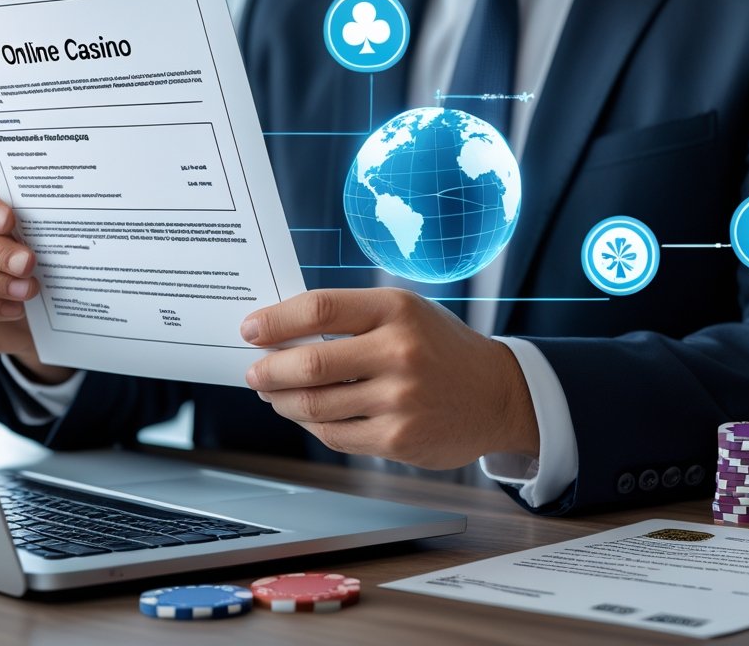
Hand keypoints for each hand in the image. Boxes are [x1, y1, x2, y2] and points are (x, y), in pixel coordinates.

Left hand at [241, 288, 538, 468]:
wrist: (499, 395)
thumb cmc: (439, 348)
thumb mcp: (405, 313)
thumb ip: (350, 318)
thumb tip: (280, 331)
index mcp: (396, 310)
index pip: (319, 309)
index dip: (275, 321)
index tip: (250, 330)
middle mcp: (399, 352)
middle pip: (309, 363)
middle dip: (269, 369)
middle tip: (255, 371)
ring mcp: (400, 400)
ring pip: (315, 404)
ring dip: (283, 400)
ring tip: (274, 394)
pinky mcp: (398, 438)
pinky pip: (334, 434)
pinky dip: (310, 424)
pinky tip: (305, 414)